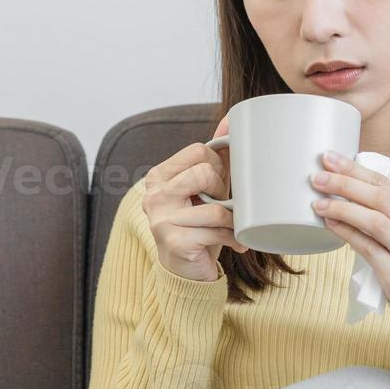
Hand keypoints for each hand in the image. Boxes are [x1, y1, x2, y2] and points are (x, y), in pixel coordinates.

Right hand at [141, 113, 249, 282]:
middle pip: (204, 172)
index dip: (217, 166)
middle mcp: (154, 195)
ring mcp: (161, 220)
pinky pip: (217, 230)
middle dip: (222, 190)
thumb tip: (232, 118)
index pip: (198, 150)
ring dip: (232, 218)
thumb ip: (216, 156)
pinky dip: (233, 238)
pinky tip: (235, 243)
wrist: (185, 270)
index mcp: (158, 176)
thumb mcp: (206, 187)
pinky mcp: (174, 242)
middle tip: (223, 206)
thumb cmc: (198, 223)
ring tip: (232, 227)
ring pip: (214, 206)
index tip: (218, 185)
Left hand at [309, 151, 389, 304]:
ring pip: (376, 222)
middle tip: (318, 177)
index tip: (330, 158)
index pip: (387, 184)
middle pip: (382, 199)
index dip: (356, 169)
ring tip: (319, 203)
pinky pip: (368, 249)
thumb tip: (348, 182)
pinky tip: (330, 224)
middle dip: (346, 184)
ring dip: (344, 209)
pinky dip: (347, 233)